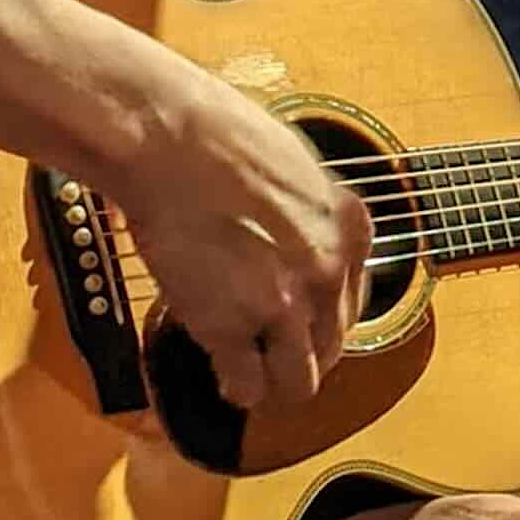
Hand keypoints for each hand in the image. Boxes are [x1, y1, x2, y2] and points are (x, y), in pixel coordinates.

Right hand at [109, 77, 369, 415]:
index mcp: (347, 228)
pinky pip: (246, 385)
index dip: (320, 313)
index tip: (301, 319)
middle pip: (331, 346)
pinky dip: (234, 386)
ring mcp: (283, 304)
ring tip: (250, 372)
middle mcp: (326, 271)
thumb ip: (302, 212)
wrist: (168, 138)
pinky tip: (222, 373)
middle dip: (301, 351)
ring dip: (274, 379)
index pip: (352, 299)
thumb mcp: (290, 165)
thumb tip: (288, 235)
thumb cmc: (215, 133)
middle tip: (271, 349)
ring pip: (299, 381)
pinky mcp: (233, 327)